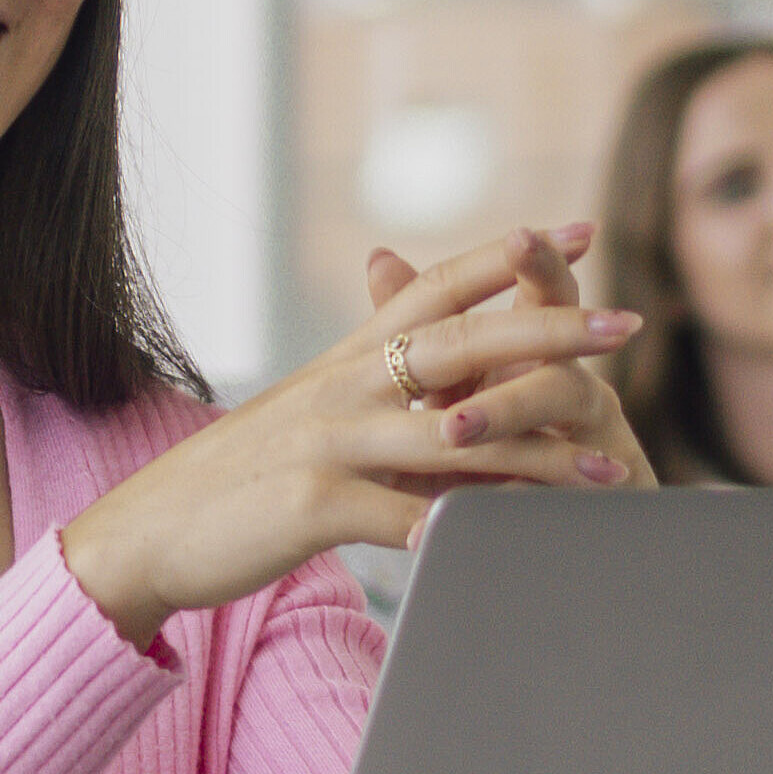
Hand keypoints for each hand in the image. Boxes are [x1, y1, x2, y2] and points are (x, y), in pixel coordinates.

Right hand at [57, 221, 642, 645]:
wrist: (145, 533)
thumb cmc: (238, 482)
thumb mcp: (307, 418)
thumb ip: (375, 397)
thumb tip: (445, 389)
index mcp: (344, 359)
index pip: (436, 288)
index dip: (508, 257)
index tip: (576, 231)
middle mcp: (341, 387)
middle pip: (463, 344)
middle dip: (551, 331)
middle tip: (626, 325)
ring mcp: (328, 443)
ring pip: (455, 438)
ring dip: (540, 455)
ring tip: (607, 469)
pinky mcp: (314, 505)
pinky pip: (408, 515)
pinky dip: (464, 529)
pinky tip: (516, 542)